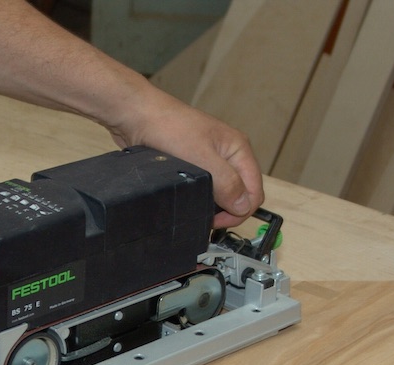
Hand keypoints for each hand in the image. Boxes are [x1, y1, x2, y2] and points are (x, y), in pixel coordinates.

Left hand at [106, 89, 263, 228]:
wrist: (138, 116)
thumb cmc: (169, 128)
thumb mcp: (202, 158)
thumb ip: (226, 182)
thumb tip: (244, 206)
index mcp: (239, 150)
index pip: (255, 191)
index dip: (240, 211)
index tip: (217, 220)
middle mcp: (229, 155)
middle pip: (242, 193)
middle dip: (229, 210)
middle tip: (206, 218)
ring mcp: (213, 159)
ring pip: (225, 192)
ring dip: (216, 205)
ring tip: (196, 210)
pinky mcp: (195, 164)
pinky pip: (208, 187)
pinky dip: (203, 197)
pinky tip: (190, 200)